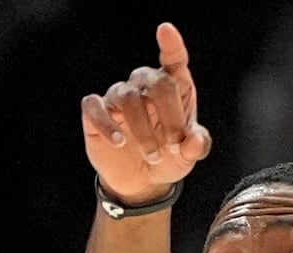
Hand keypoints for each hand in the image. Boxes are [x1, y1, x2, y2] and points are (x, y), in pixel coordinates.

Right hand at [81, 23, 211, 204]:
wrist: (143, 181)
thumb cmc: (169, 158)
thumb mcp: (188, 156)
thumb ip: (196, 146)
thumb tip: (195, 139)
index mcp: (173, 90)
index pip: (173, 60)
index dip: (171, 45)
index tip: (166, 31)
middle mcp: (144, 87)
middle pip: (153, 80)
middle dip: (169, 114)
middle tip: (173, 144)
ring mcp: (119, 97)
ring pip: (127, 97)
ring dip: (143, 129)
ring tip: (153, 155)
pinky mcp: (97, 112)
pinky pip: (96, 107)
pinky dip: (108, 124)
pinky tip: (120, 142)